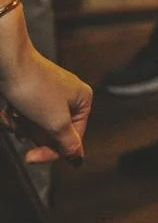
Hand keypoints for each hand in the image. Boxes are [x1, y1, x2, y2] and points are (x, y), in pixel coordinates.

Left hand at [0, 44, 91, 161]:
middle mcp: (70, 97)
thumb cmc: (35, 88)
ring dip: (22, 127)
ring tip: (16, 115)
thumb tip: (78, 158)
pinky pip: (28, 117)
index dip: (51, 151)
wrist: (10, 64)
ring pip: (38, 127)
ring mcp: (51, 95)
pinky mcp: (34, 94)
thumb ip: (68, 143)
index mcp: (83, 100)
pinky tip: (10, 111)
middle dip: (33, 134)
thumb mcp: (55, 121)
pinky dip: (16, 119)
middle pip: (54, 134)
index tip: (31, 157)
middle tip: (23, 126)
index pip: (72, 139)